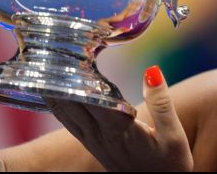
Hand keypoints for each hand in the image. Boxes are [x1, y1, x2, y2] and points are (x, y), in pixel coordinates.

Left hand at [47, 66, 192, 171]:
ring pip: (66, 115)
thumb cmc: (170, 164)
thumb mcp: (173, 135)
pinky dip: (60, 106)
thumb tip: (152, 71)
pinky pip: (70, 123)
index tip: (68, 55)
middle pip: (71, 105)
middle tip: (50, 55)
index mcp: (119, 129)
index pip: (91, 99)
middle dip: (60, 80)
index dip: (77, 77)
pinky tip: (54, 94)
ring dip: (54, 92)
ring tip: (43, 69)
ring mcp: (95, 142)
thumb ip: (162, 102)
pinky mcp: (94, 146)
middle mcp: (101, 136)